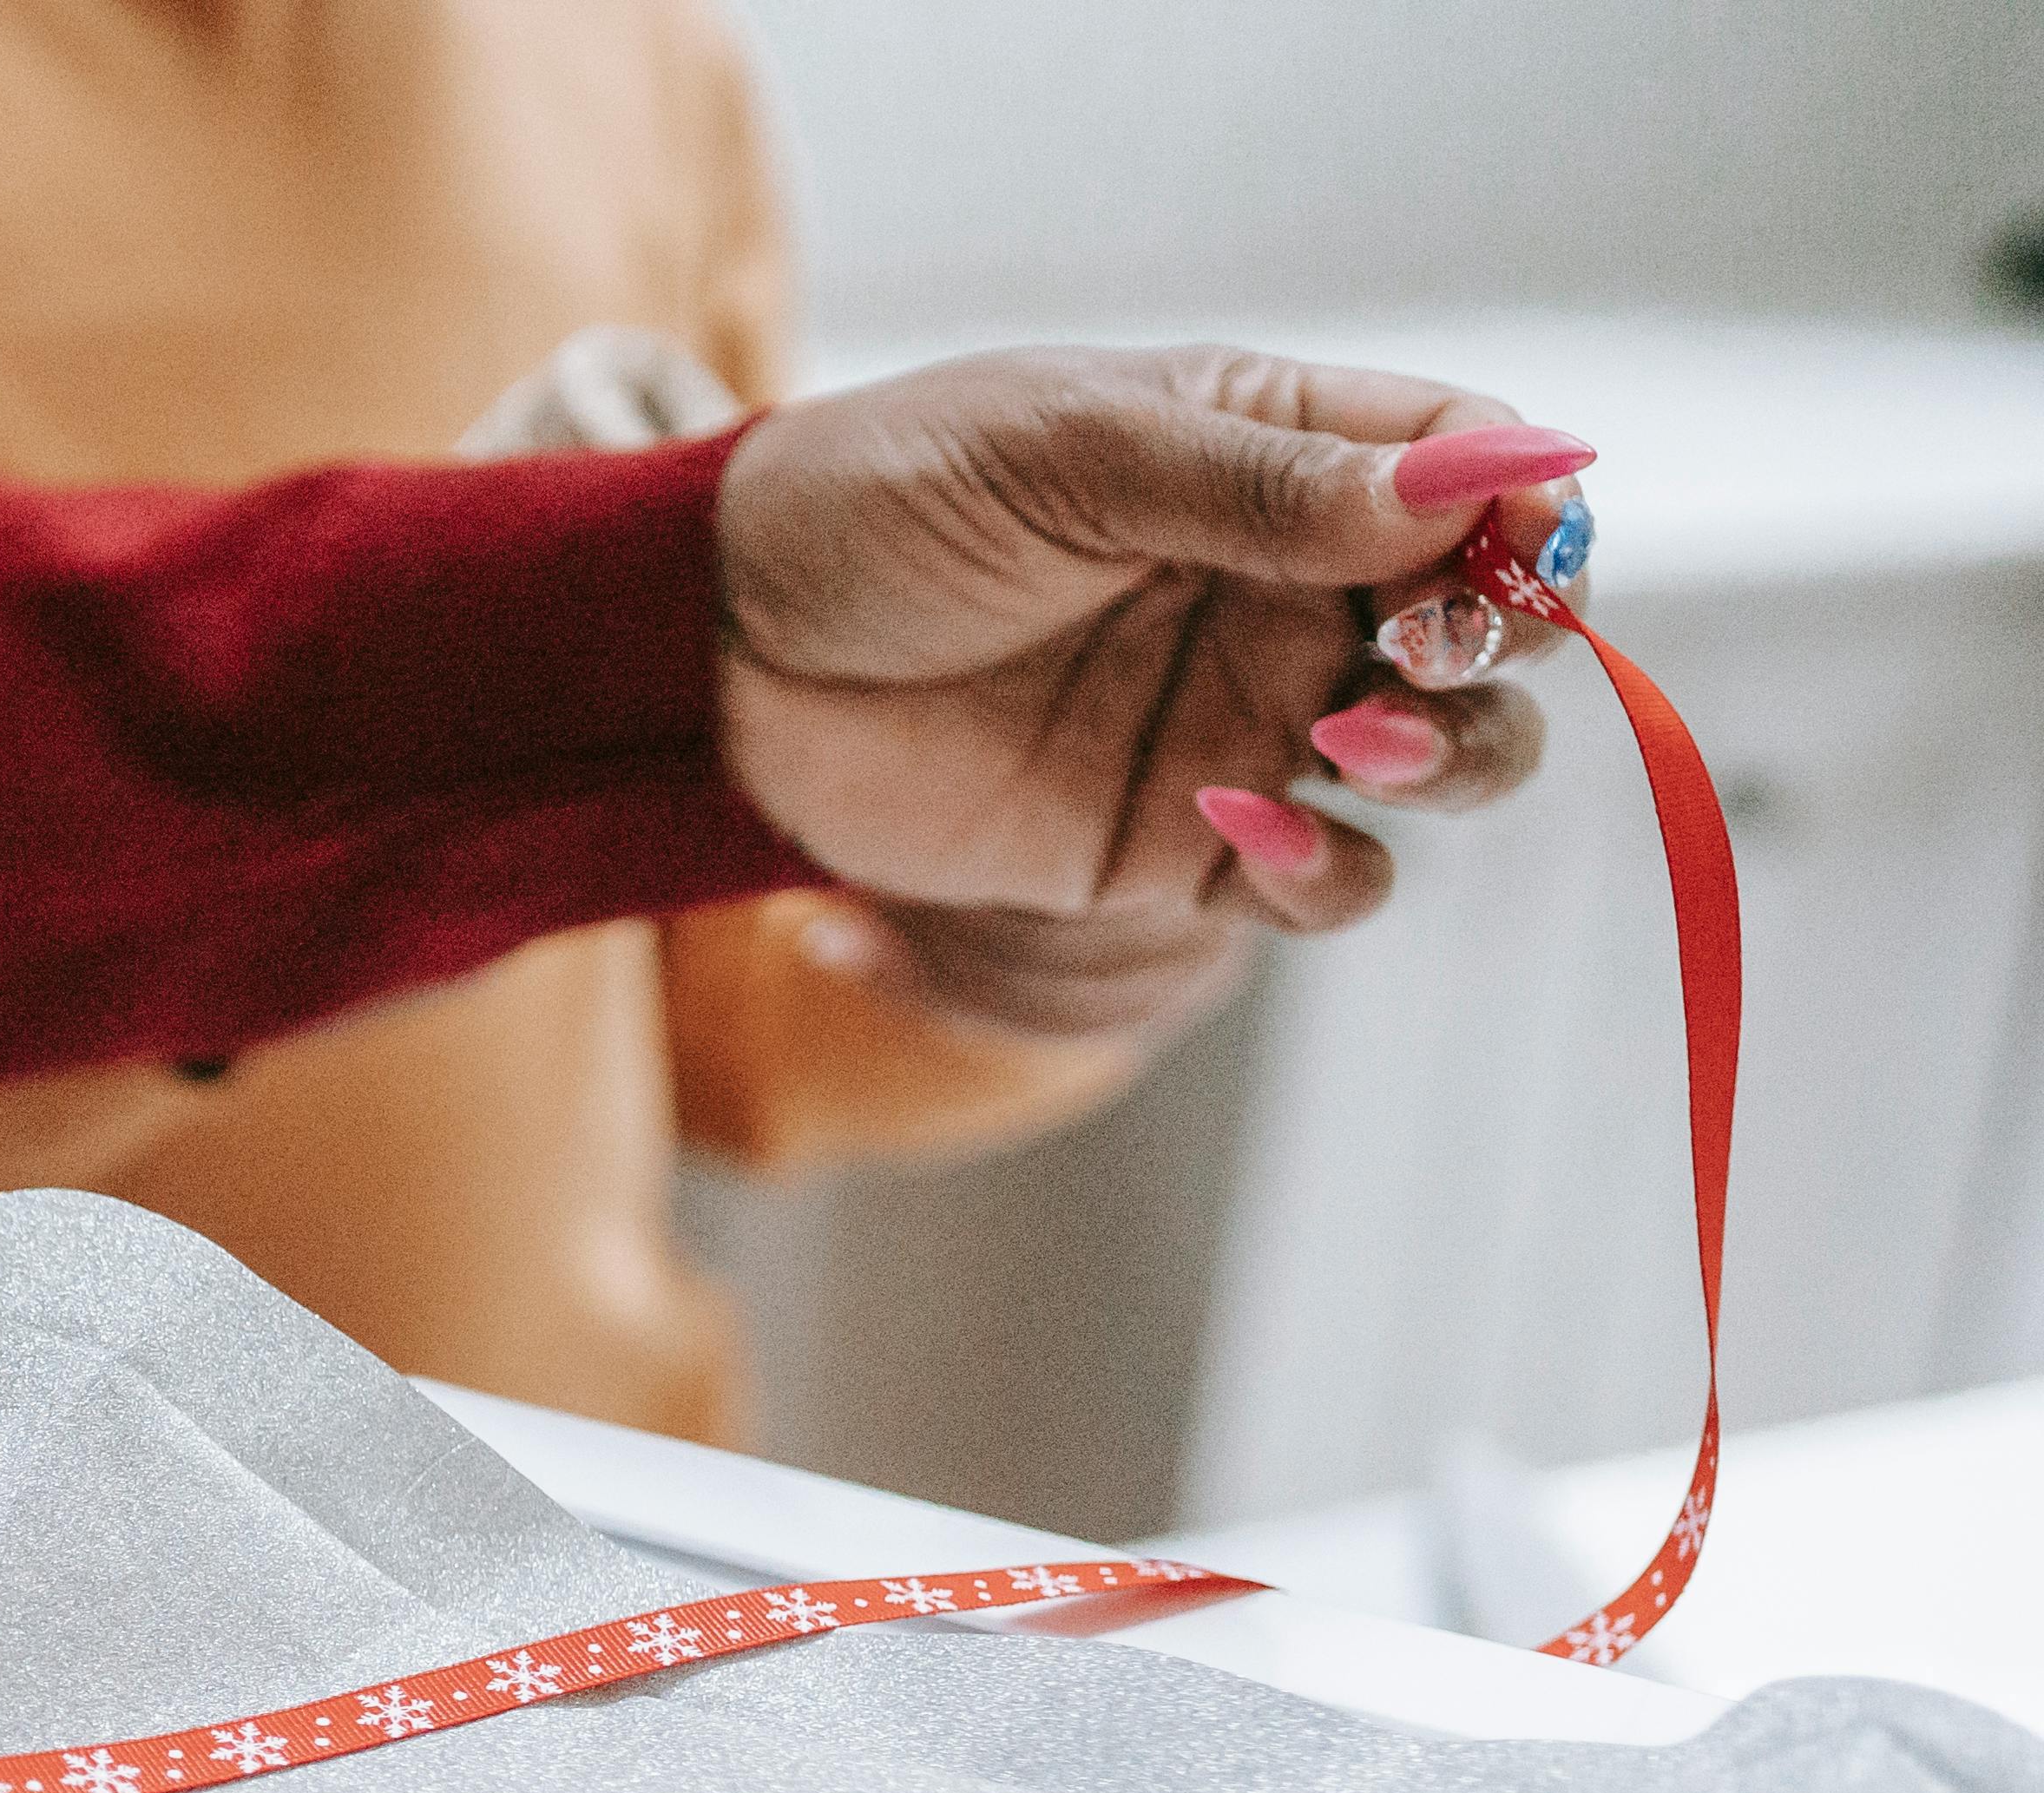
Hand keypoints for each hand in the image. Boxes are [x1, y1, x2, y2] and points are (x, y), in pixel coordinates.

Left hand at [717, 347, 1583, 1031]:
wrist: (719, 648)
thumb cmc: (878, 505)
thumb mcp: (1064, 454)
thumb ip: (1258, 481)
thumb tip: (1467, 489)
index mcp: (1281, 454)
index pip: (1480, 467)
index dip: (1530, 514)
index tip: (1523, 549)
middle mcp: (1291, 589)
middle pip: (1496, 630)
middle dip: (1506, 648)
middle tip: (1418, 656)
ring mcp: (1248, 720)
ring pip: (1442, 762)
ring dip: (1449, 760)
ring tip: (1349, 737)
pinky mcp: (1181, 848)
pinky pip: (1320, 882)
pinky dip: (1324, 871)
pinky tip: (1244, 831)